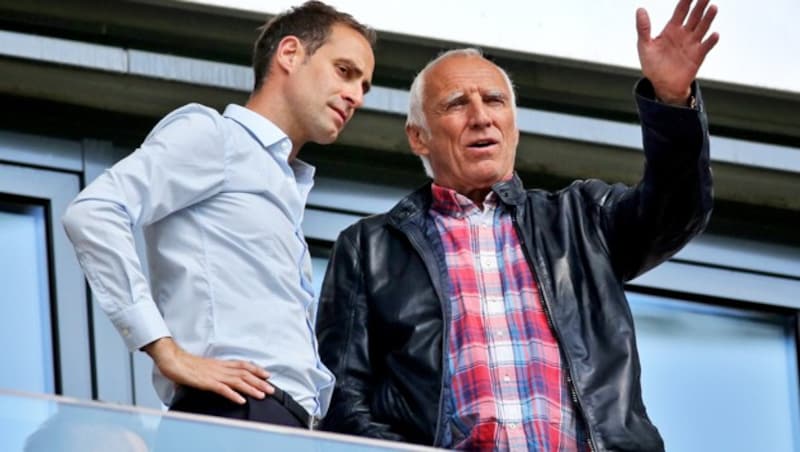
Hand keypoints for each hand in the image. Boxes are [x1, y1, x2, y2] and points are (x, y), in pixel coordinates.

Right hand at [143, 337, 273, 403]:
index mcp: (220, 363)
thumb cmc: (185, 363)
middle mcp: (220, 368)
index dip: (256, 369)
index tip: (267, 374)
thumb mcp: (203, 367)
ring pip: (237, 381)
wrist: (171, 359)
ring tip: (262, 395)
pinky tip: (241, 400)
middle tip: (272, 389)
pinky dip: (233, 394)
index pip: (243, 365)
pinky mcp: (206, 382)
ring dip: (251, 388)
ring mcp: (214, 375)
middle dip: (260, 381)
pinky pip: (222, 389)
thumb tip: (217, 379)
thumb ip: (212, 372)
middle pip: (244, 373)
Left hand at [636, 0, 719, 104]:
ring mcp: (692, 44)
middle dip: (700, 5)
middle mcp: (684, 34)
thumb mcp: (645, 46)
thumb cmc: (652, 65)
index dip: (686, 1)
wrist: (662, 85)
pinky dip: (710, 41)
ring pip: (702, 28)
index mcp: (671, 29)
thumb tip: (640, 9)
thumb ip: (643, 28)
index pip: (680, 11)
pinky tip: (714, 34)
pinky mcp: (698, 56)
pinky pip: (706, 46)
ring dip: (708, 18)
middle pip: (694, 16)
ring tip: (713, 7)